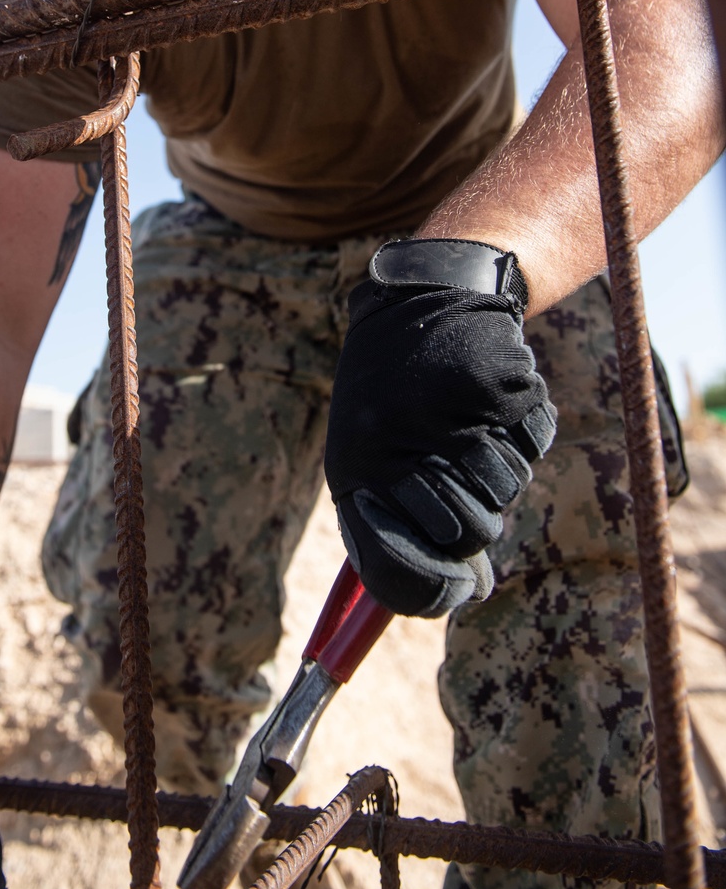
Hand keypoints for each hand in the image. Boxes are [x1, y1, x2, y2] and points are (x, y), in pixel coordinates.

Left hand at [325, 238, 555, 617]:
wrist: (425, 294)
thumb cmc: (398, 390)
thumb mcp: (374, 451)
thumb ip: (405, 524)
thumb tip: (467, 594)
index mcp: (355, 469)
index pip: (397, 568)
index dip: (435, 585)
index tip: (460, 581)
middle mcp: (392, 443)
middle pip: (469, 534)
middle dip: (478, 515)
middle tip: (463, 471)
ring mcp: (445, 412)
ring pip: (507, 487)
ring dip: (501, 460)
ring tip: (470, 419)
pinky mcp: (494, 382)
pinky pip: (533, 440)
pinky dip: (524, 424)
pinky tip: (492, 396)